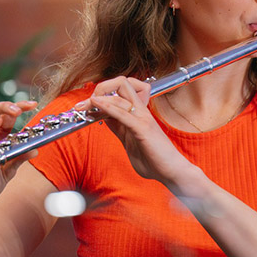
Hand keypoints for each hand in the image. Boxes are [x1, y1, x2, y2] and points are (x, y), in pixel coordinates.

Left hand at [75, 77, 196, 187]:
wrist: (172, 172)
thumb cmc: (154, 160)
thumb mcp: (129, 141)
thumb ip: (119, 129)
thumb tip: (105, 119)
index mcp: (138, 114)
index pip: (120, 92)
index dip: (102, 95)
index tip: (88, 107)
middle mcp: (141, 111)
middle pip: (121, 84)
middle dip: (100, 88)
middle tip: (84, 104)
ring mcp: (143, 118)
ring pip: (120, 94)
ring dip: (98, 98)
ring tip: (84, 106)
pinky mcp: (142, 129)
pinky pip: (123, 113)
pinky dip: (107, 106)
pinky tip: (95, 103)